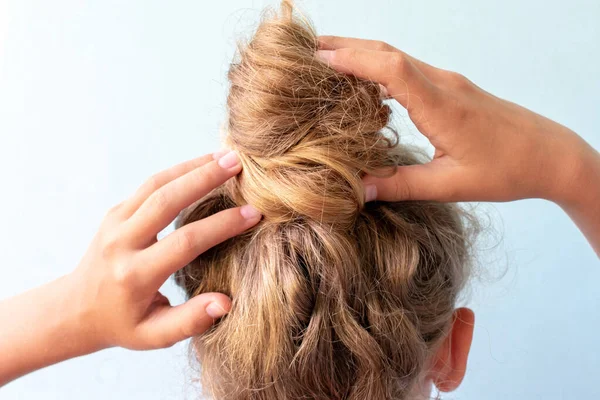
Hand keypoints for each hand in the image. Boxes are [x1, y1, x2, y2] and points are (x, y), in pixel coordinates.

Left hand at [70, 150, 260, 349]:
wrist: (76, 308)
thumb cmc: (122, 324)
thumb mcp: (154, 336)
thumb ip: (190, 321)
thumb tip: (226, 302)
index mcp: (135, 275)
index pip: (185, 242)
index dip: (222, 226)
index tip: (253, 214)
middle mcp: (122, 243)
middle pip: (167, 200)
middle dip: (205, 178)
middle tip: (238, 163)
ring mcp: (115, 222)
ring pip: (156, 184)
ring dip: (192, 166)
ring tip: (225, 156)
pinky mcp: (116, 211)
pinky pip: (149, 185)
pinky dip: (178, 171)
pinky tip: (202, 164)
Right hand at [317, 36, 593, 204]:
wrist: (550, 154)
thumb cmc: (507, 169)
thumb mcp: (451, 185)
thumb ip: (401, 185)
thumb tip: (357, 190)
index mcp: (442, 105)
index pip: (390, 67)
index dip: (351, 59)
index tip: (317, 60)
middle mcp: (443, 84)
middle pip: (387, 51)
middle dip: (346, 46)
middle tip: (308, 52)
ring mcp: (448, 82)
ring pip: (396, 56)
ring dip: (361, 53)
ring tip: (327, 61)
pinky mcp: (451, 88)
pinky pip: (407, 68)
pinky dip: (379, 66)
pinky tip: (364, 80)